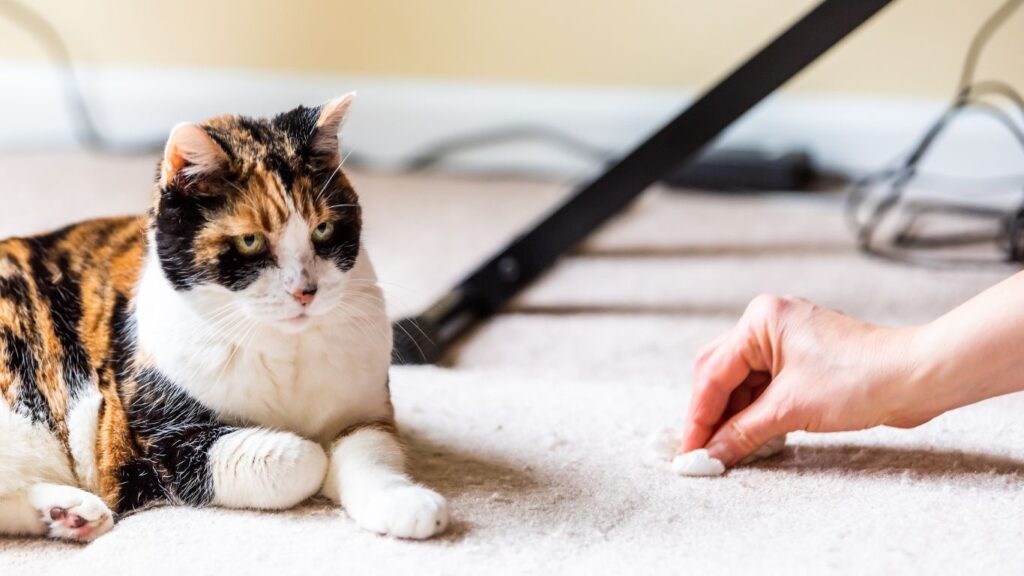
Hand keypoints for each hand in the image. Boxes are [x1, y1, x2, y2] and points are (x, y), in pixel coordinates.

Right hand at [681, 295, 931, 466]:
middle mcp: (768, 323)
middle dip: (710, 414)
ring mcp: (786, 341)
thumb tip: (710, 455)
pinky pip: (765, 387)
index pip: (713, 374)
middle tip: (700, 451)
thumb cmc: (860, 379)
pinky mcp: (803, 361)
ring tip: (724, 451)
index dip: (699, 417)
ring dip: (733, 416)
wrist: (918, 378)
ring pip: (742, 382)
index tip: (688, 451)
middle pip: (720, 373)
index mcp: (759, 321)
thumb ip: (742, 432)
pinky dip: (755, 413)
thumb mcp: (790, 410)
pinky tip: (749, 437)